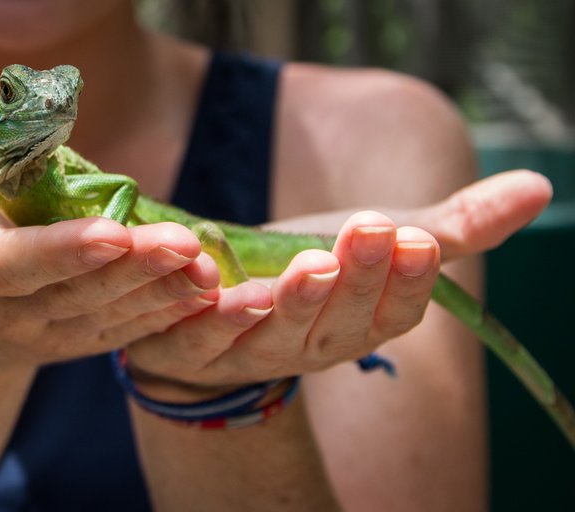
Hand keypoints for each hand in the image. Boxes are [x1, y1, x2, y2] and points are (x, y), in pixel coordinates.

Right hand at [0, 98, 219, 365]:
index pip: (12, 266)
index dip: (62, 251)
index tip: (115, 229)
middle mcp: (5, 315)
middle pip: (76, 293)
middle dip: (133, 268)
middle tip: (186, 242)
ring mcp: (46, 335)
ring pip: (108, 316)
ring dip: (161, 292)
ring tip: (208, 266)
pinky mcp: (78, 342)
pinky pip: (124, 332)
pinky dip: (165, 314)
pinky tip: (205, 294)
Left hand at [126, 210, 438, 393]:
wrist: (220, 306)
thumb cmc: (310, 275)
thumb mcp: (375, 246)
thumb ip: (449, 226)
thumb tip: (539, 189)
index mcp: (357, 326)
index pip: (394, 315)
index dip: (408, 283)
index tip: (419, 240)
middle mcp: (308, 347)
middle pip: (339, 325)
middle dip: (361, 281)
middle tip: (376, 231)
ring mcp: (248, 350)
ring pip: (274, 336)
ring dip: (295, 303)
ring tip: (313, 266)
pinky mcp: (190, 340)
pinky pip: (196, 332)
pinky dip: (206, 307)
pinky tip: (212, 275)